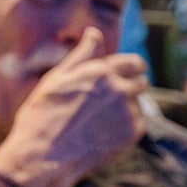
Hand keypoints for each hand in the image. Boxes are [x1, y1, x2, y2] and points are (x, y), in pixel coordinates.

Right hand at [0, 28, 148, 186]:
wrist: (44, 154)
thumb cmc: (44, 113)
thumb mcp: (58, 77)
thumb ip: (82, 54)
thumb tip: (94, 32)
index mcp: (102, 70)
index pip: (135, 63)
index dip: (133, 68)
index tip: (131, 73)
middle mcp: (120, 88)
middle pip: (142, 83)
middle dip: (131, 88)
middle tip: (110, 101)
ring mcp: (128, 111)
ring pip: (139, 105)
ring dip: (127, 109)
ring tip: (99, 120)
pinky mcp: (133, 133)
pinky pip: (138, 124)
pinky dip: (126, 127)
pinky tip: (103, 133)